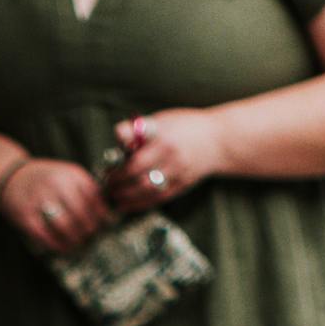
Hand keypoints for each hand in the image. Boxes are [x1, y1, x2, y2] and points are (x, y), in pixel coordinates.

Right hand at [0, 157, 110, 254]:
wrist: (12, 178)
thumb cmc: (46, 180)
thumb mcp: (68, 175)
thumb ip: (86, 191)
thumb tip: (107, 217)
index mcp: (71, 174)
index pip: (95, 198)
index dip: (102, 216)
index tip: (104, 225)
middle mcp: (56, 184)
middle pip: (82, 214)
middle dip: (89, 230)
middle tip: (90, 237)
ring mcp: (40, 200)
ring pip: (66, 227)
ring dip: (75, 240)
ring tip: (78, 244)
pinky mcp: (27, 216)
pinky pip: (47, 236)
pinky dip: (58, 245)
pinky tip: (63, 247)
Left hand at [103, 110, 223, 214]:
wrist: (218, 141)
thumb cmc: (185, 127)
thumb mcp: (163, 120)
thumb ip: (140, 129)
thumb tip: (118, 136)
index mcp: (164, 137)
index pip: (136, 151)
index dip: (118, 163)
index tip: (106, 167)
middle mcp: (171, 156)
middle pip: (138, 175)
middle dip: (118, 182)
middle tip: (106, 185)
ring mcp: (178, 173)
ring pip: (146, 191)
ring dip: (126, 196)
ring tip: (113, 197)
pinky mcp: (181, 186)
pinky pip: (157, 199)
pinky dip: (139, 204)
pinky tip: (126, 205)